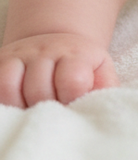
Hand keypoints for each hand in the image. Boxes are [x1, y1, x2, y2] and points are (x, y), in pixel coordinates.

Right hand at [0, 33, 118, 107]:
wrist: (59, 44)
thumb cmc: (83, 68)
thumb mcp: (101, 73)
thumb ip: (104, 90)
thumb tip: (100, 111)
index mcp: (77, 54)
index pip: (72, 80)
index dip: (72, 100)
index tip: (73, 106)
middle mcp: (47, 49)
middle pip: (38, 89)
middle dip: (46, 110)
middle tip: (53, 115)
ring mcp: (22, 54)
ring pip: (9, 87)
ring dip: (20, 108)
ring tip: (32, 113)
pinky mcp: (2, 60)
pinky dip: (3, 102)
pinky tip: (16, 108)